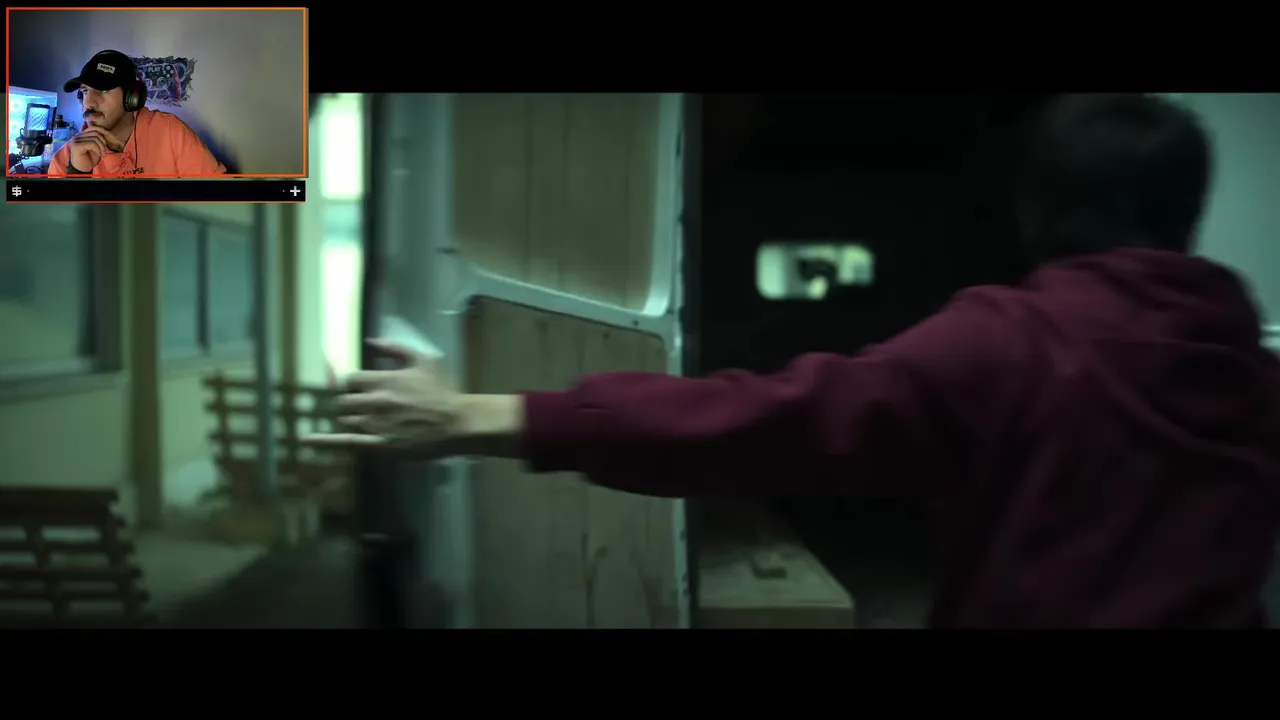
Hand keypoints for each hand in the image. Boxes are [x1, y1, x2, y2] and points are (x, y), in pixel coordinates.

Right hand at [68, 126, 115, 171]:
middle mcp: (77, 136)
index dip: (103, 130)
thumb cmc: (90, 158)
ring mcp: (76, 140)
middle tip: (104, 151)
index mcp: (82, 135)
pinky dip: (98, 149)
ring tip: (102, 154)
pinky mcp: (76, 145)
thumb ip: (97, 139)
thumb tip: (106, 132)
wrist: (83, 169)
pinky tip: (98, 154)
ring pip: (95, 138)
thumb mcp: (96, 146)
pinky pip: (92, 144)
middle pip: (96, 133)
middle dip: (103, 142)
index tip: (110, 136)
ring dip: (101, 147)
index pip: (93, 127)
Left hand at [303, 339, 462, 453]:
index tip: (355, 386)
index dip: (351, 383)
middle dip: (346, 401)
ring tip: (348, 418)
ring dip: (346, 417)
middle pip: (342, 400)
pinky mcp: (379, 444)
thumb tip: (369, 341)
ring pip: (344, 419)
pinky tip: (307, 440)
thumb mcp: (424, 359)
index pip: (350, 379)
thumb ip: (395, 348)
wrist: (457, 423)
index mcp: (383, 379)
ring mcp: (375, 424)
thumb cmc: (443, 391)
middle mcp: (374, 401)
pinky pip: (346, 442)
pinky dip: (324, 441)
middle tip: (354, 404)